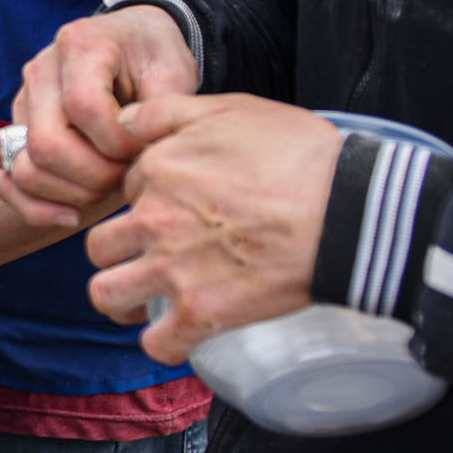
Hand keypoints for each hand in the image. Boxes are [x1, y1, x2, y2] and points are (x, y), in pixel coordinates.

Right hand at [0, 5, 201, 228]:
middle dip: (95, 175)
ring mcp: (25, 104)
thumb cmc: (155, 60)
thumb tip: (137, 159)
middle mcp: (42, 71)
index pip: (84, 107)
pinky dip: (37, 209)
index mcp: (81, 44)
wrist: (135, 47)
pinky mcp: (18, 134)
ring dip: (72, 193)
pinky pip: (10, 184)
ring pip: (26, 169)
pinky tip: (73, 216)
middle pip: (46, 144)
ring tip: (109, 187)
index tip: (146, 148)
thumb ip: (160, 115)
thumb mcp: (174, 74)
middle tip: (128, 175)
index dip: (119, 141)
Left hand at [83, 95, 339, 363]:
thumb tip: (123, 120)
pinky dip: (164, 344)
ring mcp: (173, 269)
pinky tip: (178, 335)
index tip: (173, 208)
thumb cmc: (302, 156)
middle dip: (118, 252)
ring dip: (122, 300)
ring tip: (143, 300)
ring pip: (107, 295)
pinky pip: (157, 344)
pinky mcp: (202, 313)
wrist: (351, 211)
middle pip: (101, 245)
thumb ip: (167, 111)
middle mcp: (153, 219)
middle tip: (146, 257)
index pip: (125, 191)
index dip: (145, 199)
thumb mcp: (231, 107)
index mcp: (157, 169)